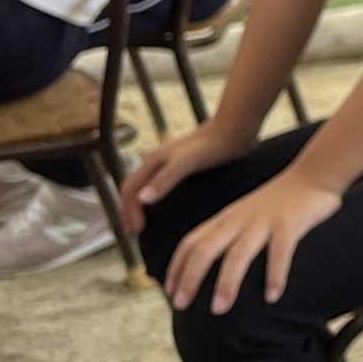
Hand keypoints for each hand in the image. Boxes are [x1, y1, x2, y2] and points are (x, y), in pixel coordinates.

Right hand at [120, 123, 249, 235]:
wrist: (234, 129)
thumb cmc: (212, 146)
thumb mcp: (186, 163)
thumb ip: (164, 180)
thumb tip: (142, 199)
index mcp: (152, 161)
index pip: (130, 190)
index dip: (129, 212)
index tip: (136, 232)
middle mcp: (156, 160)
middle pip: (132, 187)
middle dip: (128, 209)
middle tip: (133, 232)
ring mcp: (168, 160)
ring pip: (144, 183)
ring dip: (138, 203)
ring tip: (142, 221)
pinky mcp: (182, 162)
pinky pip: (159, 182)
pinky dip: (153, 195)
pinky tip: (164, 204)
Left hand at [165, 169, 342, 313]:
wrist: (314, 173)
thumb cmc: (282, 199)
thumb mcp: (246, 212)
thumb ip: (230, 232)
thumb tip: (214, 261)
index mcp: (227, 218)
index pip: (191, 242)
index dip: (176, 266)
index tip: (169, 291)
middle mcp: (240, 220)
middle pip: (205, 249)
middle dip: (189, 277)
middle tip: (180, 304)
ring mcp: (264, 222)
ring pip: (238, 254)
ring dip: (226, 283)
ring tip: (218, 309)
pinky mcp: (289, 224)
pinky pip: (279, 252)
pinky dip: (274, 275)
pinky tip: (272, 296)